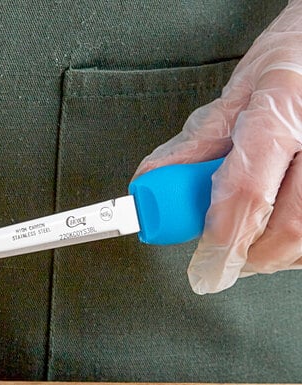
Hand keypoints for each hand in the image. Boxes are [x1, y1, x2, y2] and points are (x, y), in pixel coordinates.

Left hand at [134, 1, 301, 293]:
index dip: (221, 240)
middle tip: (223, 261)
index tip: (204, 266)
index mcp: (280, 112)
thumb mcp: (236, 94)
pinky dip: (295, 246)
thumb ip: (195, 144)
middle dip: (248, 256)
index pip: (246, 193)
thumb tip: (150, 182)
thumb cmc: (287, 64)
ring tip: (249, 242)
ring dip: (274, 255)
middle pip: (289, 227)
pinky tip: (277, 231)